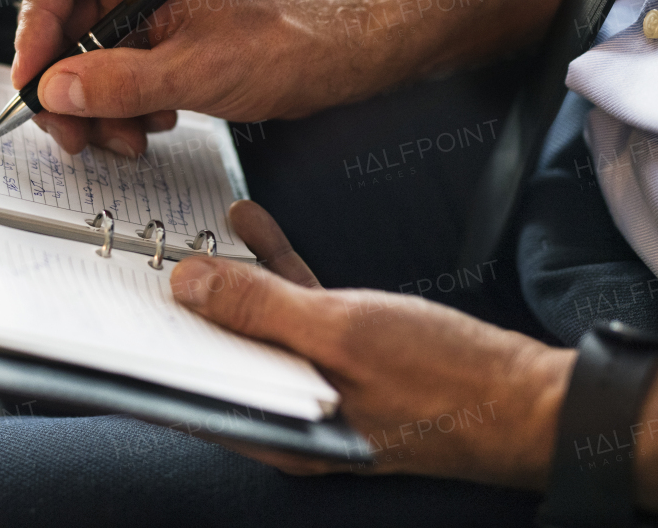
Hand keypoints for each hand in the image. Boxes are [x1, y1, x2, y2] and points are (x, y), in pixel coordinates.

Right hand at [12, 0, 328, 156]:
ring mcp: (146, 10)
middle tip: (72, 134)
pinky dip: (120, 108)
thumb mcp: (197, 70)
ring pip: (84, 58)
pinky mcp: (156, 41)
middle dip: (65, 85)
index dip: (34, 25)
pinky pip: (112, 74)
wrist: (331, 58)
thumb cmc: (283, 43)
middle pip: (63, 23)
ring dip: (94, 107)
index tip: (35, 80)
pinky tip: (149, 125)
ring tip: (126, 138)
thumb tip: (55, 90)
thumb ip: (121, 82)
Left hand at [170, 200, 574, 489]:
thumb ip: (260, 310)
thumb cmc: (446, 382)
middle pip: (218, 354)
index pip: (192, 391)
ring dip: (231, 274)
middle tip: (149, 258)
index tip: (124, 306)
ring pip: (256, 323)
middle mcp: (292, 412)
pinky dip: (277, 270)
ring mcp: (321, 383)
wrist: (532, 398)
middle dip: (186, 304)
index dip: (155, 349)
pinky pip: (296, 310)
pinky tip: (256, 230)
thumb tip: (188, 287)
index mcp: (279, 430)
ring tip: (196, 228)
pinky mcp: (350, 357)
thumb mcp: (340, 335)